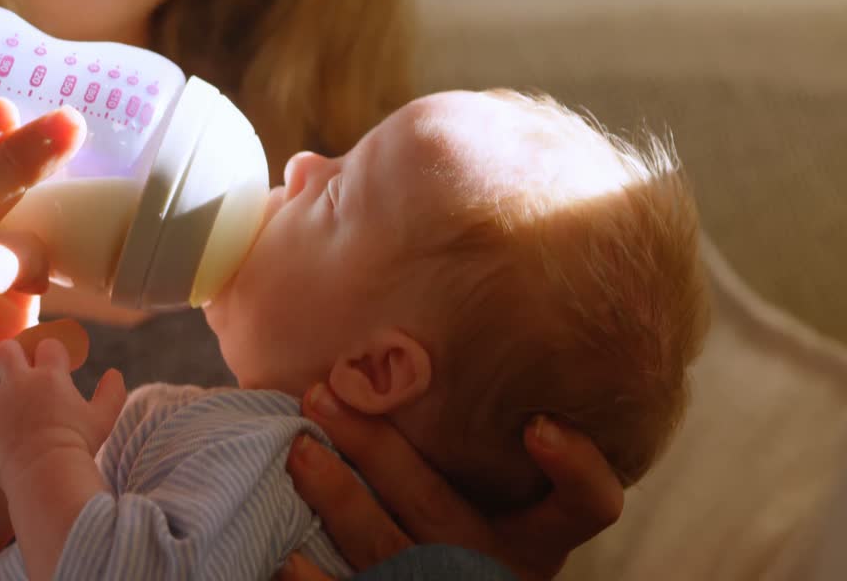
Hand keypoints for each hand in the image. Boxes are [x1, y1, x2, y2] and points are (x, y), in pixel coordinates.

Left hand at [0, 337, 126, 491]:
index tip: (58, 368)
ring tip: (15, 417)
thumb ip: (111, 392)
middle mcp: (17, 384)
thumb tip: (114, 373)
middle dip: (13, 356)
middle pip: (6, 350)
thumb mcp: (103, 419)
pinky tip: (7, 444)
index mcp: (49, 376)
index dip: (53, 355)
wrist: (45, 478)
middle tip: (22, 373)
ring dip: (1, 398)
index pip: (48, 345)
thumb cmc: (79, 446)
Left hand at [282, 384, 623, 580]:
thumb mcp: (497, 483)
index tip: (538, 425)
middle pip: (442, 510)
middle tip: (329, 395)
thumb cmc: (471, 510)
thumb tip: (430, 314)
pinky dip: (312, 577)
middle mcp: (498, 564)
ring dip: (339, 498)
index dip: (575, 470)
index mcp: (536, 534)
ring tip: (301, 451)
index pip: (586, 506)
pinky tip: (283, 550)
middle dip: (380, 452)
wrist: (457, 578)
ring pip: (389, 551)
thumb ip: (484, 423)